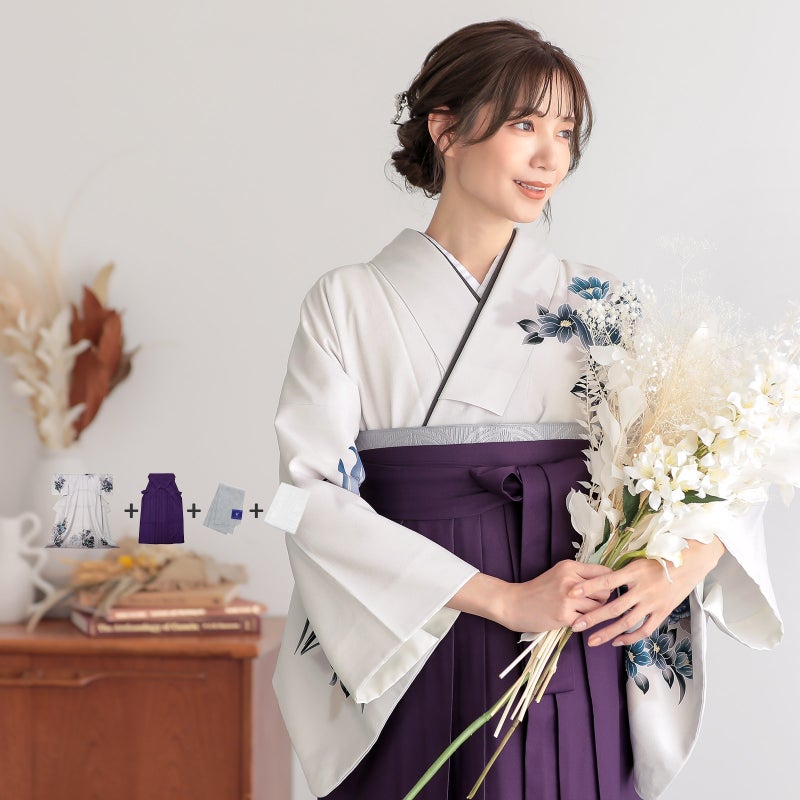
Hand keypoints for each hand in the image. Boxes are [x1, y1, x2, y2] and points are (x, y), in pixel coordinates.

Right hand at [499, 560, 615, 633]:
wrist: (514, 604)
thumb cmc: (538, 590)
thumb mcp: (558, 574)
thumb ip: (579, 575)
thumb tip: (606, 582)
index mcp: (569, 566)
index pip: (604, 572)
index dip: (608, 582)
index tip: (603, 589)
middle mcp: (570, 580)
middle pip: (605, 590)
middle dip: (602, 599)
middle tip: (592, 603)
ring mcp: (567, 598)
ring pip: (598, 607)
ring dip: (594, 612)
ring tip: (582, 612)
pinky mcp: (564, 616)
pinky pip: (587, 620)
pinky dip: (583, 622)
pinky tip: (573, 620)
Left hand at [569, 535, 725, 646]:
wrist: (693, 560)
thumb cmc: (663, 555)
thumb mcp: (640, 557)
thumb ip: (623, 570)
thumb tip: (600, 577)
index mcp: (635, 571)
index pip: (607, 580)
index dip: (589, 587)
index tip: (572, 592)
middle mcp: (643, 588)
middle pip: (614, 607)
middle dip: (593, 618)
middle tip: (575, 626)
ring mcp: (654, 602)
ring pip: (627, 622)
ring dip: (608, 633)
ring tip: (591, 641)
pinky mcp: (663, 612)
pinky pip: (645, 629)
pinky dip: (630, 637)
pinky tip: (616, 642)